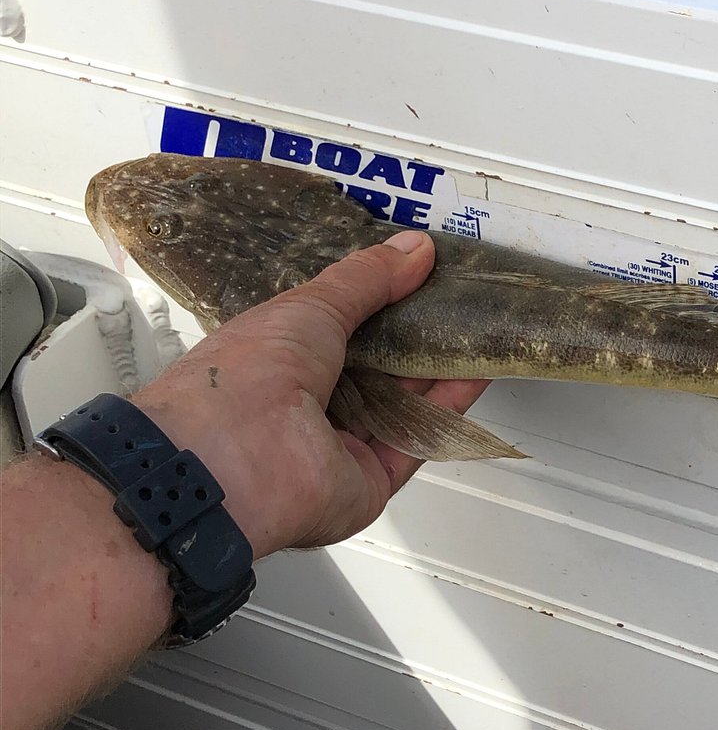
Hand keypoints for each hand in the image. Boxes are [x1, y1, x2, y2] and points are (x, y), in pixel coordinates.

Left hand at [131, 230, 488, 557]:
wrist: (232, 462)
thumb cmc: (245, 378)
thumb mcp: (310, 306)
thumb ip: (366, 279)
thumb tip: (413, 249)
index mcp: (276, 360)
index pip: (335, 330)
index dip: (377, 305)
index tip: (418, 280)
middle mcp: (305, 407)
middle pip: (374, 371)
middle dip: (414, 339)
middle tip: (455, 306)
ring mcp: (336, 448)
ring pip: (400, 406)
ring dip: (437, 371)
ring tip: (475, 332)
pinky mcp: (368, 481)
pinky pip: (416, 441)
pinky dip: (446, 409)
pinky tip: (473, 374)